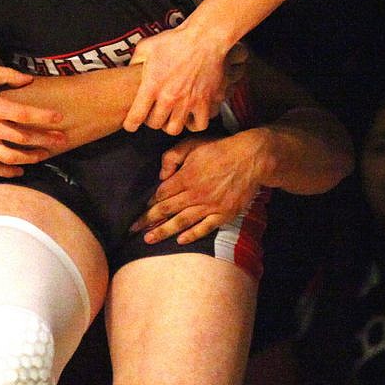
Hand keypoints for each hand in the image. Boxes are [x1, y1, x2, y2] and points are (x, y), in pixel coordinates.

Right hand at [0, 61, 65, 176]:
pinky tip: (20, 169)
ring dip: (31, 158)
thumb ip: (6, 75)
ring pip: (10, 157)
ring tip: (44, 155)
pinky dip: (8, 171)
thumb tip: (29, 80)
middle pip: (23, 138)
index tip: (59, 119)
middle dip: (45, 140)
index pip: (25, 114)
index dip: (45, 118)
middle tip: (62, 141)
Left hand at [123, 27, 247, 133]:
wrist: (204, 38)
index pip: (136, 117)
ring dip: (170, 124)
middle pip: (155, 125)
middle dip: (151, 121)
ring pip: (175, 129)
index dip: (131, 124)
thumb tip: (129, 70)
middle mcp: (169, 97)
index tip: (131, 124)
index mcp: (152, 86)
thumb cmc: (176, 41)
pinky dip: (194, 124)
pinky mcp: (205, 102)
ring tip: (170, 116)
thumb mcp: (146, 47)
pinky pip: (199, 125)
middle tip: (153, 113)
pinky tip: (191, 116)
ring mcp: (187, 102)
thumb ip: (135, 61)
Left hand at [129, 128, 263, 243]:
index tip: (141, 210)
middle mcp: (195, 194)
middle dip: (148, 220)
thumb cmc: (219, 149)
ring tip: (149, 239)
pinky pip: (205, 228)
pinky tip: (180, 241)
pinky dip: (192, 235)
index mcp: (186, 177)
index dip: (150, 203)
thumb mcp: (191, 144)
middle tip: (133, 229)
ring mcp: (210, 206)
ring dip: (164, 231)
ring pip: (182, 222)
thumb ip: (171, 157)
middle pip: (167, 210)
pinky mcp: (224, 214)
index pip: (162, 194)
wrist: (250, 158)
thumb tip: (161, 176)